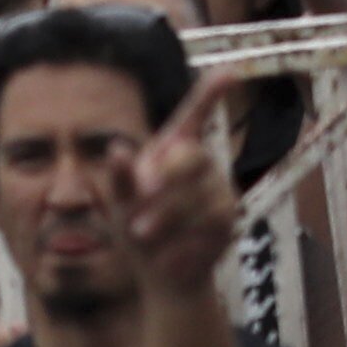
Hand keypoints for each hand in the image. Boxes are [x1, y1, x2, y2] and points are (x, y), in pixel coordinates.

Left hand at [122, 89, 242, 301]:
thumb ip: (120, 178)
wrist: (163, 274)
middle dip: (167, 176)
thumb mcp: (119, 204)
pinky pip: (211, 219)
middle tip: (141, 195)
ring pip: (199, 194)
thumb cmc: (137, 228)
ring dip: (166, 215)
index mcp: (172, 150)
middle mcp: (199, 162)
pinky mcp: (229, 215)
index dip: (211, 94)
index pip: (194, 116)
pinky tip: (168, 249)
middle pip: (192, 156)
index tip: (230, 72)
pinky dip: (183, 235)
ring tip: (141, 234)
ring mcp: (218, 187)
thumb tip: (116, 147)